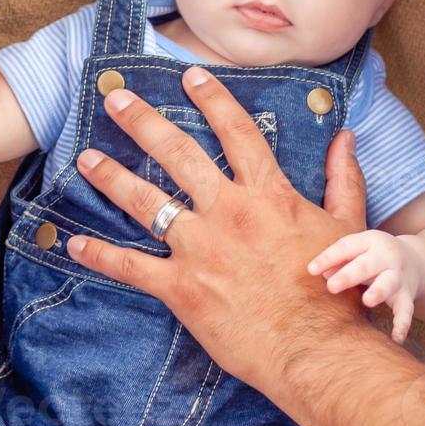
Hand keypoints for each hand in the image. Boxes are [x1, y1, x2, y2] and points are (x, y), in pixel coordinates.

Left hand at [64, 66, 373, 391]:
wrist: (317, 349)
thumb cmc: (338, 293)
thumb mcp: (350, 228)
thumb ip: (344, 179)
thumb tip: (345, 138)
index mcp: (268, 194)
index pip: (236, 132)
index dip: (213, 99)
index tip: (190, 76)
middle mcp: (228, 211)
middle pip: (178, 154)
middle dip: (142, 121)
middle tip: (115, 97)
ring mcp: (201, 249)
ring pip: (146, 202)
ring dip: (112, 176)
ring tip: (86, 157)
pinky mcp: (182, 288)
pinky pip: (131, 266)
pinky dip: (100, 254)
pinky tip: (74, 243)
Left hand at [308, 230, 424, 343]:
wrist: (417, 261)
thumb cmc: (373, 258)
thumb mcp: (358, 252)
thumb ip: (339, 261)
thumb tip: (320, 274)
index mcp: (370, 241)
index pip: (347, 247)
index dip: (329, 258)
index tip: (311, 271)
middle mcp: (386, 256)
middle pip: (366, 265)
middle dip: (349, 275)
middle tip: (331, 287)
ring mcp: (398, 275)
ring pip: (388, 283)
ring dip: (378, 291)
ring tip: (367, 301)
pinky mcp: (407, 295)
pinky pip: (406, 310)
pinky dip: (402, 324)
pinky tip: (396, 339)